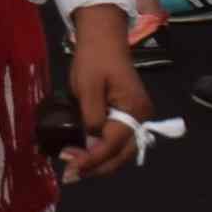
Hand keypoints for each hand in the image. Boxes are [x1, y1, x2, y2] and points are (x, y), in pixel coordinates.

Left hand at [56, 9, 153, 178]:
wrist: (103, 37)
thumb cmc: (94, 58)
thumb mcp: (88, 86)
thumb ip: (90, 117)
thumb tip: (90, 144)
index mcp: (134, 109)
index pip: (113, 143)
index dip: (91, 158)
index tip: (70, 168)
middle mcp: (141, 117)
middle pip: (121, 153)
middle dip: (97, 167)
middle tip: (71, 174)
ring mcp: (136, 116)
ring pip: (120, 150)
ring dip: (99, 161)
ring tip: (75, 168)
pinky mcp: (127, 114)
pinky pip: (117, 139)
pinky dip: (103, 150)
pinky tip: (84, 154)